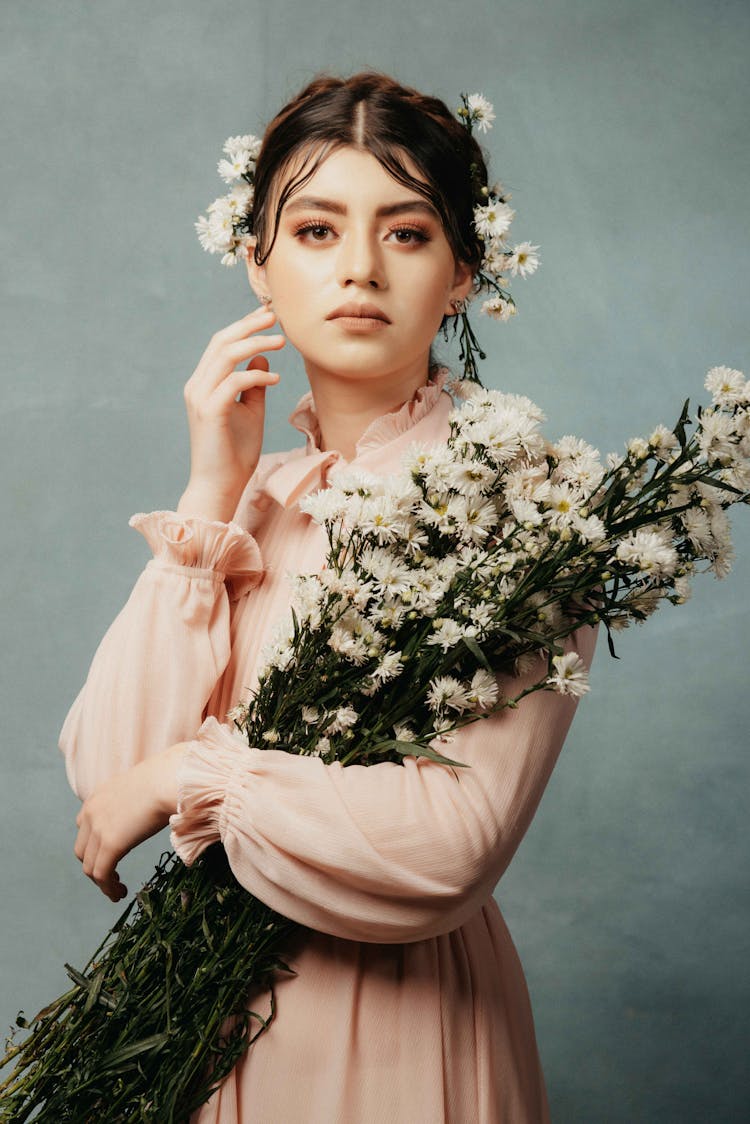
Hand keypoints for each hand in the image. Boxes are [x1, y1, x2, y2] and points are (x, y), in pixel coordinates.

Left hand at [73, 742, 187, 901]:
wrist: (169, 779)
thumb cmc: (167, 779)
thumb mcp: (141, 789)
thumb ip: (136, 802)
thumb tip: (154, 806)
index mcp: (97, 797)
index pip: (85, 828)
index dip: (95, 846)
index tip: (111, 857)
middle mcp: (91, 813)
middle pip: (83, 850)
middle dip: (96, 865)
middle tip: (113, 876)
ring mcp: (98, 829)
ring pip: (90, 866)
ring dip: (102, 882)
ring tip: (118, 890)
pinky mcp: (110, 844)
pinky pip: (101, 874)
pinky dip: (108, 888)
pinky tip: (120, 894)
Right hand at [178, 304, 285, 520]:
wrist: (219, 486)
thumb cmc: (235, 453)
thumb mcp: (251, 412)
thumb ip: (254, 385)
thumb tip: (263, 358)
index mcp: (203, 384)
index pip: (221, 344)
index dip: (244, 325)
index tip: (268, 314)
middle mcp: (197, 386)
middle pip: (221, 341)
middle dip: (249, 325)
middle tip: (275, 315)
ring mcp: (200, 398)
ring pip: (226, 355)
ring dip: (256, 343)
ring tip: (282, 340)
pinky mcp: (210, 412)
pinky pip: (234, 381)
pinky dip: (257, 375)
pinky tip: (276, 379)